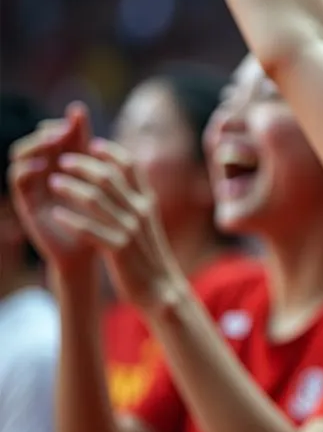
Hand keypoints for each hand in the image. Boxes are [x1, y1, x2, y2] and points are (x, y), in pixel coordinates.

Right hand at [8, 104, 96, 275]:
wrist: (93, 252)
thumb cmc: (103, 217)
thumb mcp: (106, 184)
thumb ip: (105, 158)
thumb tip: (117, 135)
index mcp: (67, 163)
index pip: (61, 133)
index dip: (67, 122)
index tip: (79, 113)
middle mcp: (47, 170)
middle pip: (38, 138)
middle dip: (50, 129)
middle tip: (64, 128)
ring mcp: (35, 184)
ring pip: (21, 153)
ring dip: (35, 144)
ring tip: (53, 140)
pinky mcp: (26, 201)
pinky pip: (18, 178)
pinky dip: (26, 168)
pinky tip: (41, 166)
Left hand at [45, 139, 184, 311]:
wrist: (161, 288)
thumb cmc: (149, 255)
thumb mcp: (147, 222)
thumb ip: (135, 202)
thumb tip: (119, 180)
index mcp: (148, 202)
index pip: (131, 166)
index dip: (110, 151)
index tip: (91, 143)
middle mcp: (141, 211)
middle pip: (109, 177)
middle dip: (83, 165)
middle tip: (63, 160)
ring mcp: (130, 230)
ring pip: (96, 200)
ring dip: (71, 187)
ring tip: (53, 182)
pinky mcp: (118, 250)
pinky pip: (91, 230)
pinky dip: (72, 219)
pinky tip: (56, 214)